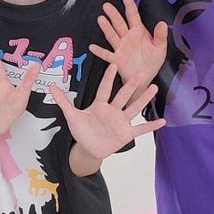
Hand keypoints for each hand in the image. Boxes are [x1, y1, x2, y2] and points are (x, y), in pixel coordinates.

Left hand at [50, 63, 164, 162]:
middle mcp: (112, 111)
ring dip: (144, 99)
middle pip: (123, 95)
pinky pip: (140, 129)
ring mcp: (121, 122)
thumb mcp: (71, 115)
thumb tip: (50, 86)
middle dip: (132, 84)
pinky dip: (151, 126)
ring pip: (134, 108)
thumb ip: (63, 101)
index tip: (114, 64)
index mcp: (100, 105)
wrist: (89, 148)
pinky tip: (163, 121)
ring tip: (155, 88)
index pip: (104, 89)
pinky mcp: (126, 134)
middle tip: (142, 71)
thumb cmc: (82, 130)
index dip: (108, 78)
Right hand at [89, 0, 166, 87]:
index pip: (132, 15)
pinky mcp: (117, 59)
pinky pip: (107, 54)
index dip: (128, 3)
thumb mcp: (160, 47)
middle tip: (106, 5)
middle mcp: (127, 37)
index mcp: (138, 31)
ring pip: (112, 35)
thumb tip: (162, 22)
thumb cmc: (152, 60)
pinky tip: (92, 47)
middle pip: (119, 23)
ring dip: (106, 28)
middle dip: (113, 14)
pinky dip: (100, 51)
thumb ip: (161, 35)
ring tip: (101, 19)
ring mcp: (120, 47)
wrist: (145, 77)